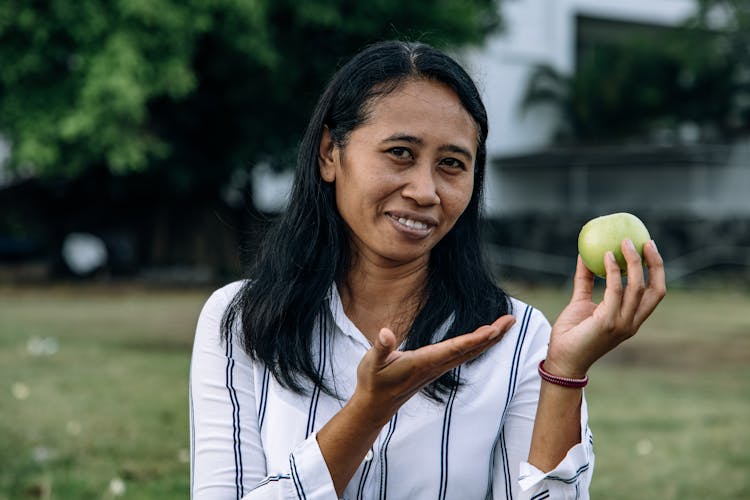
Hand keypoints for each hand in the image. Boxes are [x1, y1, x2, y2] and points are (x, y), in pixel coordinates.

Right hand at [352, 315, 515, 424]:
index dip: (474, 339)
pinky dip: (478, 343)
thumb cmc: (373, 382)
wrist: (375, 405)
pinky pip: (463, 354)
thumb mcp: (371, 363)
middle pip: (470, 349)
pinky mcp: (437, 367)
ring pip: (470, 352)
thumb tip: (385, 332)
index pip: (454, 348)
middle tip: (511, 319)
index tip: (493, 329)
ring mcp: (438, 367)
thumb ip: (380, 347)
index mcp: (423, 362)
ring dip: (489, 338)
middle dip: (492, 335)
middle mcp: (436, 365)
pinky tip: (486, 337)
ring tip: (506, 323)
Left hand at [545, 239, 665, 377]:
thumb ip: (586, 280)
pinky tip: (606, 257)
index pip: (655, 293)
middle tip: (645, 241)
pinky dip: (613, 272)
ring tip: (624, 242)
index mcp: (631, 319)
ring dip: (633, 262)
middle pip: (655, 289)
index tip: (649, 247)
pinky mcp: (607, 322)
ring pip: (637, 287)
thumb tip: (585, 255)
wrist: (562, 358)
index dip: (656, 269)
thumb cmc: (572, 332)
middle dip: (655, 263)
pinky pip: (614, 291)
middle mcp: (632, 322)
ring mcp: (622, 324)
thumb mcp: (581, 301)